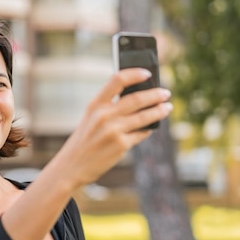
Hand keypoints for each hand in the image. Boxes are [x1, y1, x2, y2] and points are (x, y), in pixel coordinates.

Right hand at [53, 68, 171, 187]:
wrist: (72, 166)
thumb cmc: (84, 141)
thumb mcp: (90, 118)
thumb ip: (109, 107)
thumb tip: (139, 99)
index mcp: (95, 105)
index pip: (117, 80)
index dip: (135, 74)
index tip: (147, 73)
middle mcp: (104, 115)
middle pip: (137, 98)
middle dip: (155, 95)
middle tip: (166, 93)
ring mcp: (113, 130)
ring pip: (144, 116)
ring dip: (159, 111)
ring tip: (167, 108)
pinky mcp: (121, 145)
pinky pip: (141, 134)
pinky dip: (148, 130)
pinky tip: (151, 128)